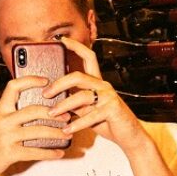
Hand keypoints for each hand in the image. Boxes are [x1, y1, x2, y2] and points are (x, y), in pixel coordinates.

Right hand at [0, 75, 72, 175]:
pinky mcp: (11, 153)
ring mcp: (7, 137)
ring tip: (67, 133)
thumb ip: (12, 113)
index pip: (14, 87)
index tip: (45, 81)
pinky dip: (50, 153)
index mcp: (1, 110)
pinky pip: (35, 152)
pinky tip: (59, 152)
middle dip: (53, 113)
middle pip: (33, 110)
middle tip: (66, 115)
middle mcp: (4, 121)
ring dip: (56, 133)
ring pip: (38, 131)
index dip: (30, 81)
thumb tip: (37, 109)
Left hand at [47, 37, 150, 152]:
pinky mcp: (112, 110)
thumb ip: (74, 104)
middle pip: (78, 76)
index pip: (88, 57)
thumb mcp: (87, 111)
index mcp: (98, 82)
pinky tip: (67, 130)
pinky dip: (76, 124)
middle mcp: (104, 86)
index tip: (62, 40)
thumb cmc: (108, 122)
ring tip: (52, 114)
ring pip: (82, 96)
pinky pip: (91, 115)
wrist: (130, 135)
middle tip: (46, 94)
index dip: (76, 46)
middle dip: (59, 84)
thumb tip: (53, 102)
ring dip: (64, 105)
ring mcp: (109, 97)